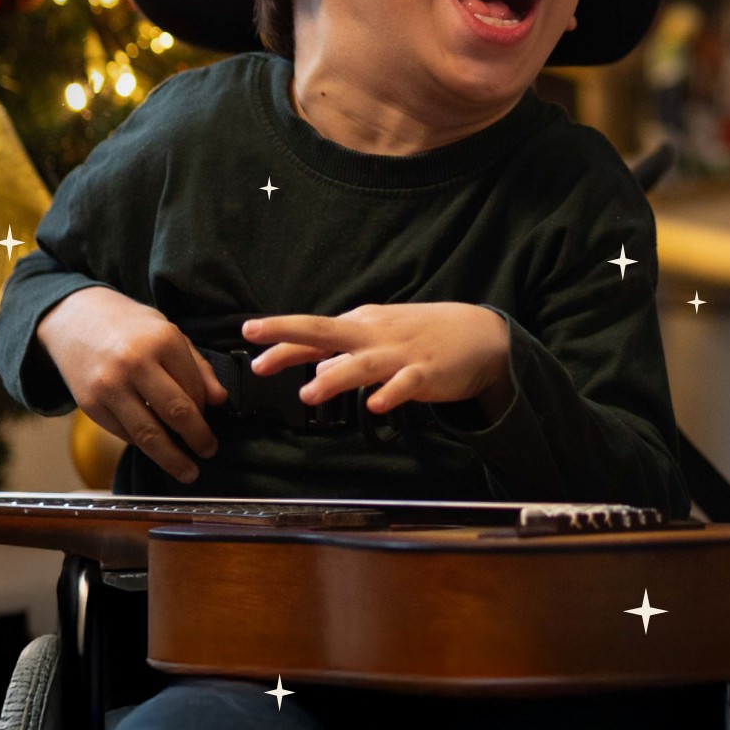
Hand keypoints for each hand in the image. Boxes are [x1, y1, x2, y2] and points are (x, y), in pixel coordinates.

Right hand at [36, 288, 228, 484]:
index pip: (195, 388)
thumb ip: (196, 365)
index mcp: (162, 340)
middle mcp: (136, 363)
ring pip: (149, 434)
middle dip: (198, 438)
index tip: (207, 417)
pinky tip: (154, 447)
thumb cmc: (128, 324)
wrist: (74, 317)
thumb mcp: (167, 331)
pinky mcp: (91, 404)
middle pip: (177, 414)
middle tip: (209, 451)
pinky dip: (142, 443)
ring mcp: (110, 386)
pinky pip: (124, 434)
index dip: (205, 409)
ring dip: (172, 458)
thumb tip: (220, 400)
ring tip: (188, 471)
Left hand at [241, 303, 511, 418]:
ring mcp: (400, 354)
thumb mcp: (377, 335)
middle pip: (325, 333)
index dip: (280, 335)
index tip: (248, 336)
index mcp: (359, 326)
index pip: (313, 331)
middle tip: (260, 352)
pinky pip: (405, 385)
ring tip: (309, 393)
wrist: (480, 334)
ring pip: (362, 364)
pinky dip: (389, 393)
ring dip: (335, 377)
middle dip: (290, 337)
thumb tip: (309, 367)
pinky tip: (374, 404)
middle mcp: (373, 335)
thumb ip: (343, 352)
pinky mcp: (427, 374)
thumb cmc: (421, 335)